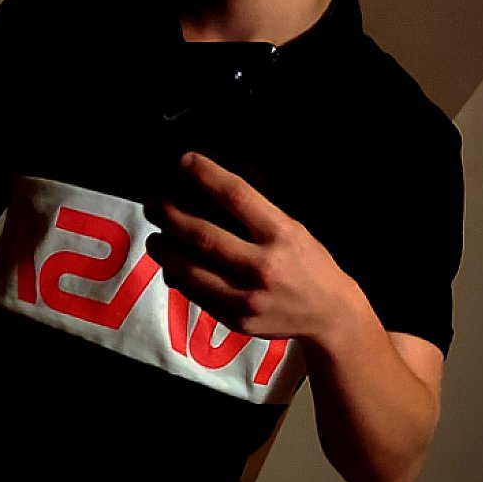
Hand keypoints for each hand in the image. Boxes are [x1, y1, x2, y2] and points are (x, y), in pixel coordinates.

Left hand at [144, 152, 358, 343]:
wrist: (330, 313)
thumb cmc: (307, 263)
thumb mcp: (291, 228)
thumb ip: (255, 214)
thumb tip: (207, 191)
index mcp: (281, 234)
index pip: (237, 195)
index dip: (206, 175)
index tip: (184, 161)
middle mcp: (264, 265)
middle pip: (204, 236)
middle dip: (170, 215)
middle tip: (153, 203)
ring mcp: (249, 297)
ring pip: (192, 271)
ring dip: (165, 251)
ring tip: (155, 237)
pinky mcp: (238, 320)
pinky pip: (197, 296)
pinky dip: (179, 278)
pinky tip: (171, 266)